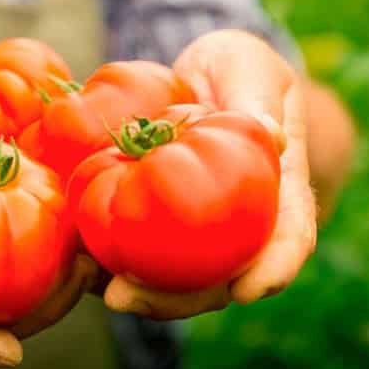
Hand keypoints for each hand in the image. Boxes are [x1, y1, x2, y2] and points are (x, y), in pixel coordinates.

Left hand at [102, 29, 317, 319]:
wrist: (199, 82)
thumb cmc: (235, 72)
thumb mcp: (249, 67)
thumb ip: (257, 97)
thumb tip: (272, 136)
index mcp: (279, 191)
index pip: (290, 237)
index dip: (274, 268)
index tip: (248, 290)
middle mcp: (239, 225)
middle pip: (219, 279)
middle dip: (178, 301)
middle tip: (128, 297)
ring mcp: (197, 232)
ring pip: (176, 280)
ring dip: (138, 294)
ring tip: (98, 290)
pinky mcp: (156, 226)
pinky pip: (137, 252)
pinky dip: (108, 262)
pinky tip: (79, 260)